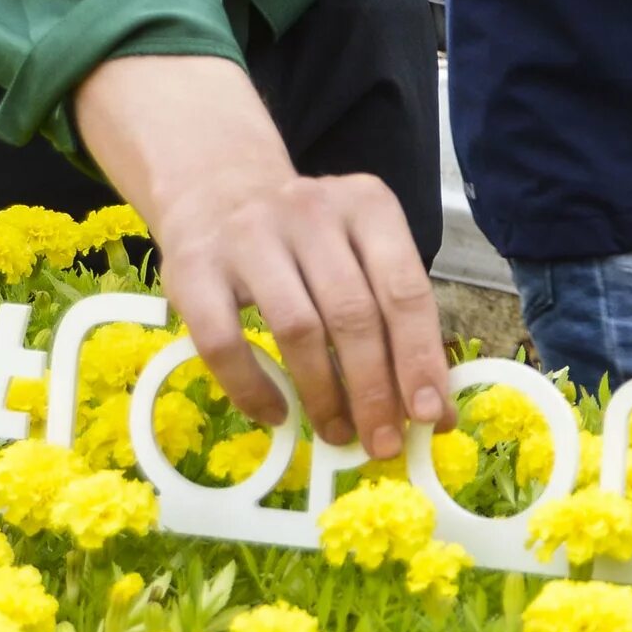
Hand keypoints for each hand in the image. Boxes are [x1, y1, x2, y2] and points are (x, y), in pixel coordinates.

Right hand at [76, 56, 453, 457]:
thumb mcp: (360, 255)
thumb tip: (438, 411)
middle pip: (354, 314)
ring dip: (322, 394)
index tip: (429, 415)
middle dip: (375, 389)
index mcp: (368, 206)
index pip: (405, 290)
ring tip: (338, 433)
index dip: (420, 357)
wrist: (215, 189)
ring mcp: (249, 237)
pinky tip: (276, 414)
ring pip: (298, 328)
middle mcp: (311, 213)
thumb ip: (398, 322)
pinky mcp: (194, 269)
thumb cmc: (306, 238)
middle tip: (383, 442)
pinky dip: (253, 388)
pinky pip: (225, 343)